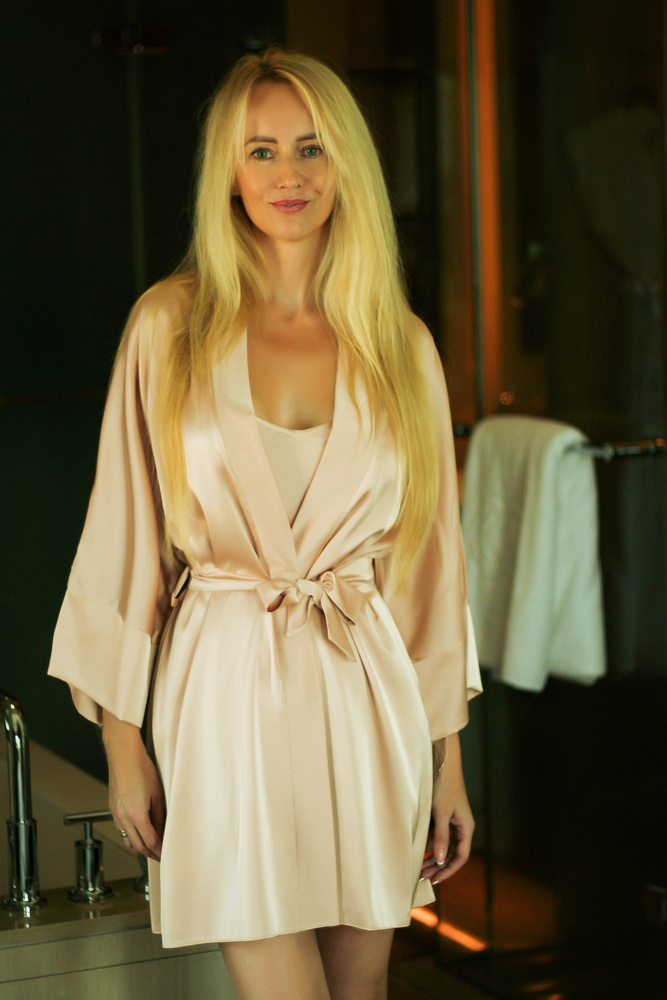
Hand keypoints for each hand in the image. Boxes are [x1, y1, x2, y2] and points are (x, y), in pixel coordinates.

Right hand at [102, 711, 164, 861]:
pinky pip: (121, 829)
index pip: (150, 841)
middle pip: (137, 846)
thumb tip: (162, 830)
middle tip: (160, 856)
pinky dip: (131, 836)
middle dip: (150, 853)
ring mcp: (116, 813)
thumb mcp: (156, 793)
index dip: (159, 851)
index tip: (166, 855)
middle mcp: (123, 817)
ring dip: (139, 846)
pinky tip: (139, 832)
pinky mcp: (112, 808)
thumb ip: (159, 814)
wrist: (123, 754)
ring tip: (151, 847)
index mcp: (136, 814)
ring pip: (127, 840)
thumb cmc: (141, 768)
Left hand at [420, 733, 473, 884]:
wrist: (441, 762)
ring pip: (442, 845)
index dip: (448, 870)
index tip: (435, 880)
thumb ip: (441, 836)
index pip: (460, 856)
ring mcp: (451, 821)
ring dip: (431, 857)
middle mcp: (460, 827)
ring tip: (417, 868)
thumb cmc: (444, 785)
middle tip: (422, 877)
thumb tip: (440, 860)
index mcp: (466, 827)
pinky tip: (417, 851)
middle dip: (437, 866)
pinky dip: (428, 844)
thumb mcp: (441, 812)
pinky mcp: (442, 815)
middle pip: (451, 853)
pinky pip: (436, 836)